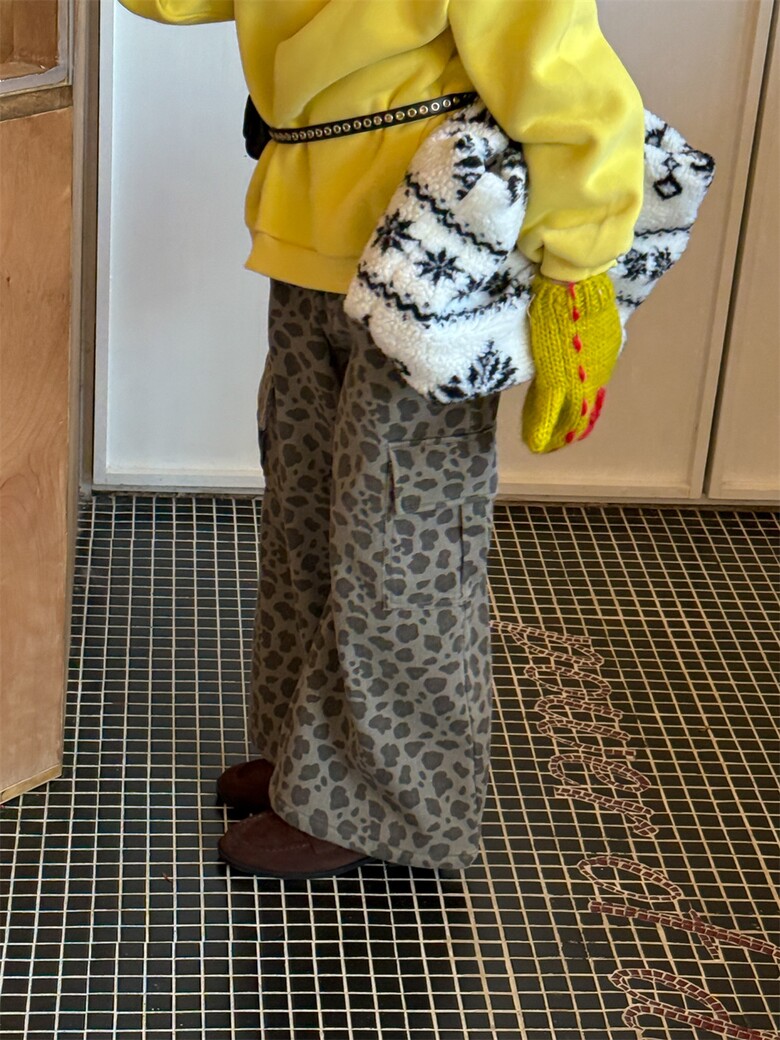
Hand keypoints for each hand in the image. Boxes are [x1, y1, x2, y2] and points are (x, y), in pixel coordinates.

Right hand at [521, 272, 622, 452]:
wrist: (578, 285)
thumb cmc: (581, 291)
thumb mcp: (592, 316)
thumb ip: (587, 334)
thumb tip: (580, 337)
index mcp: (605, 356)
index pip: (590, 389)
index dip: (579, 405)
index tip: (568, 415)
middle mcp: (596, 373)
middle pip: (584, 409)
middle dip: (570, 428)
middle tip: (558, 442)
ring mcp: (579, 378)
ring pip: (569, 416)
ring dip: (556, 435)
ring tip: (544, 447)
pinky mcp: (557, 379)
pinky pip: (548, 410)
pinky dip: (541, 429)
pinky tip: (535, 444)